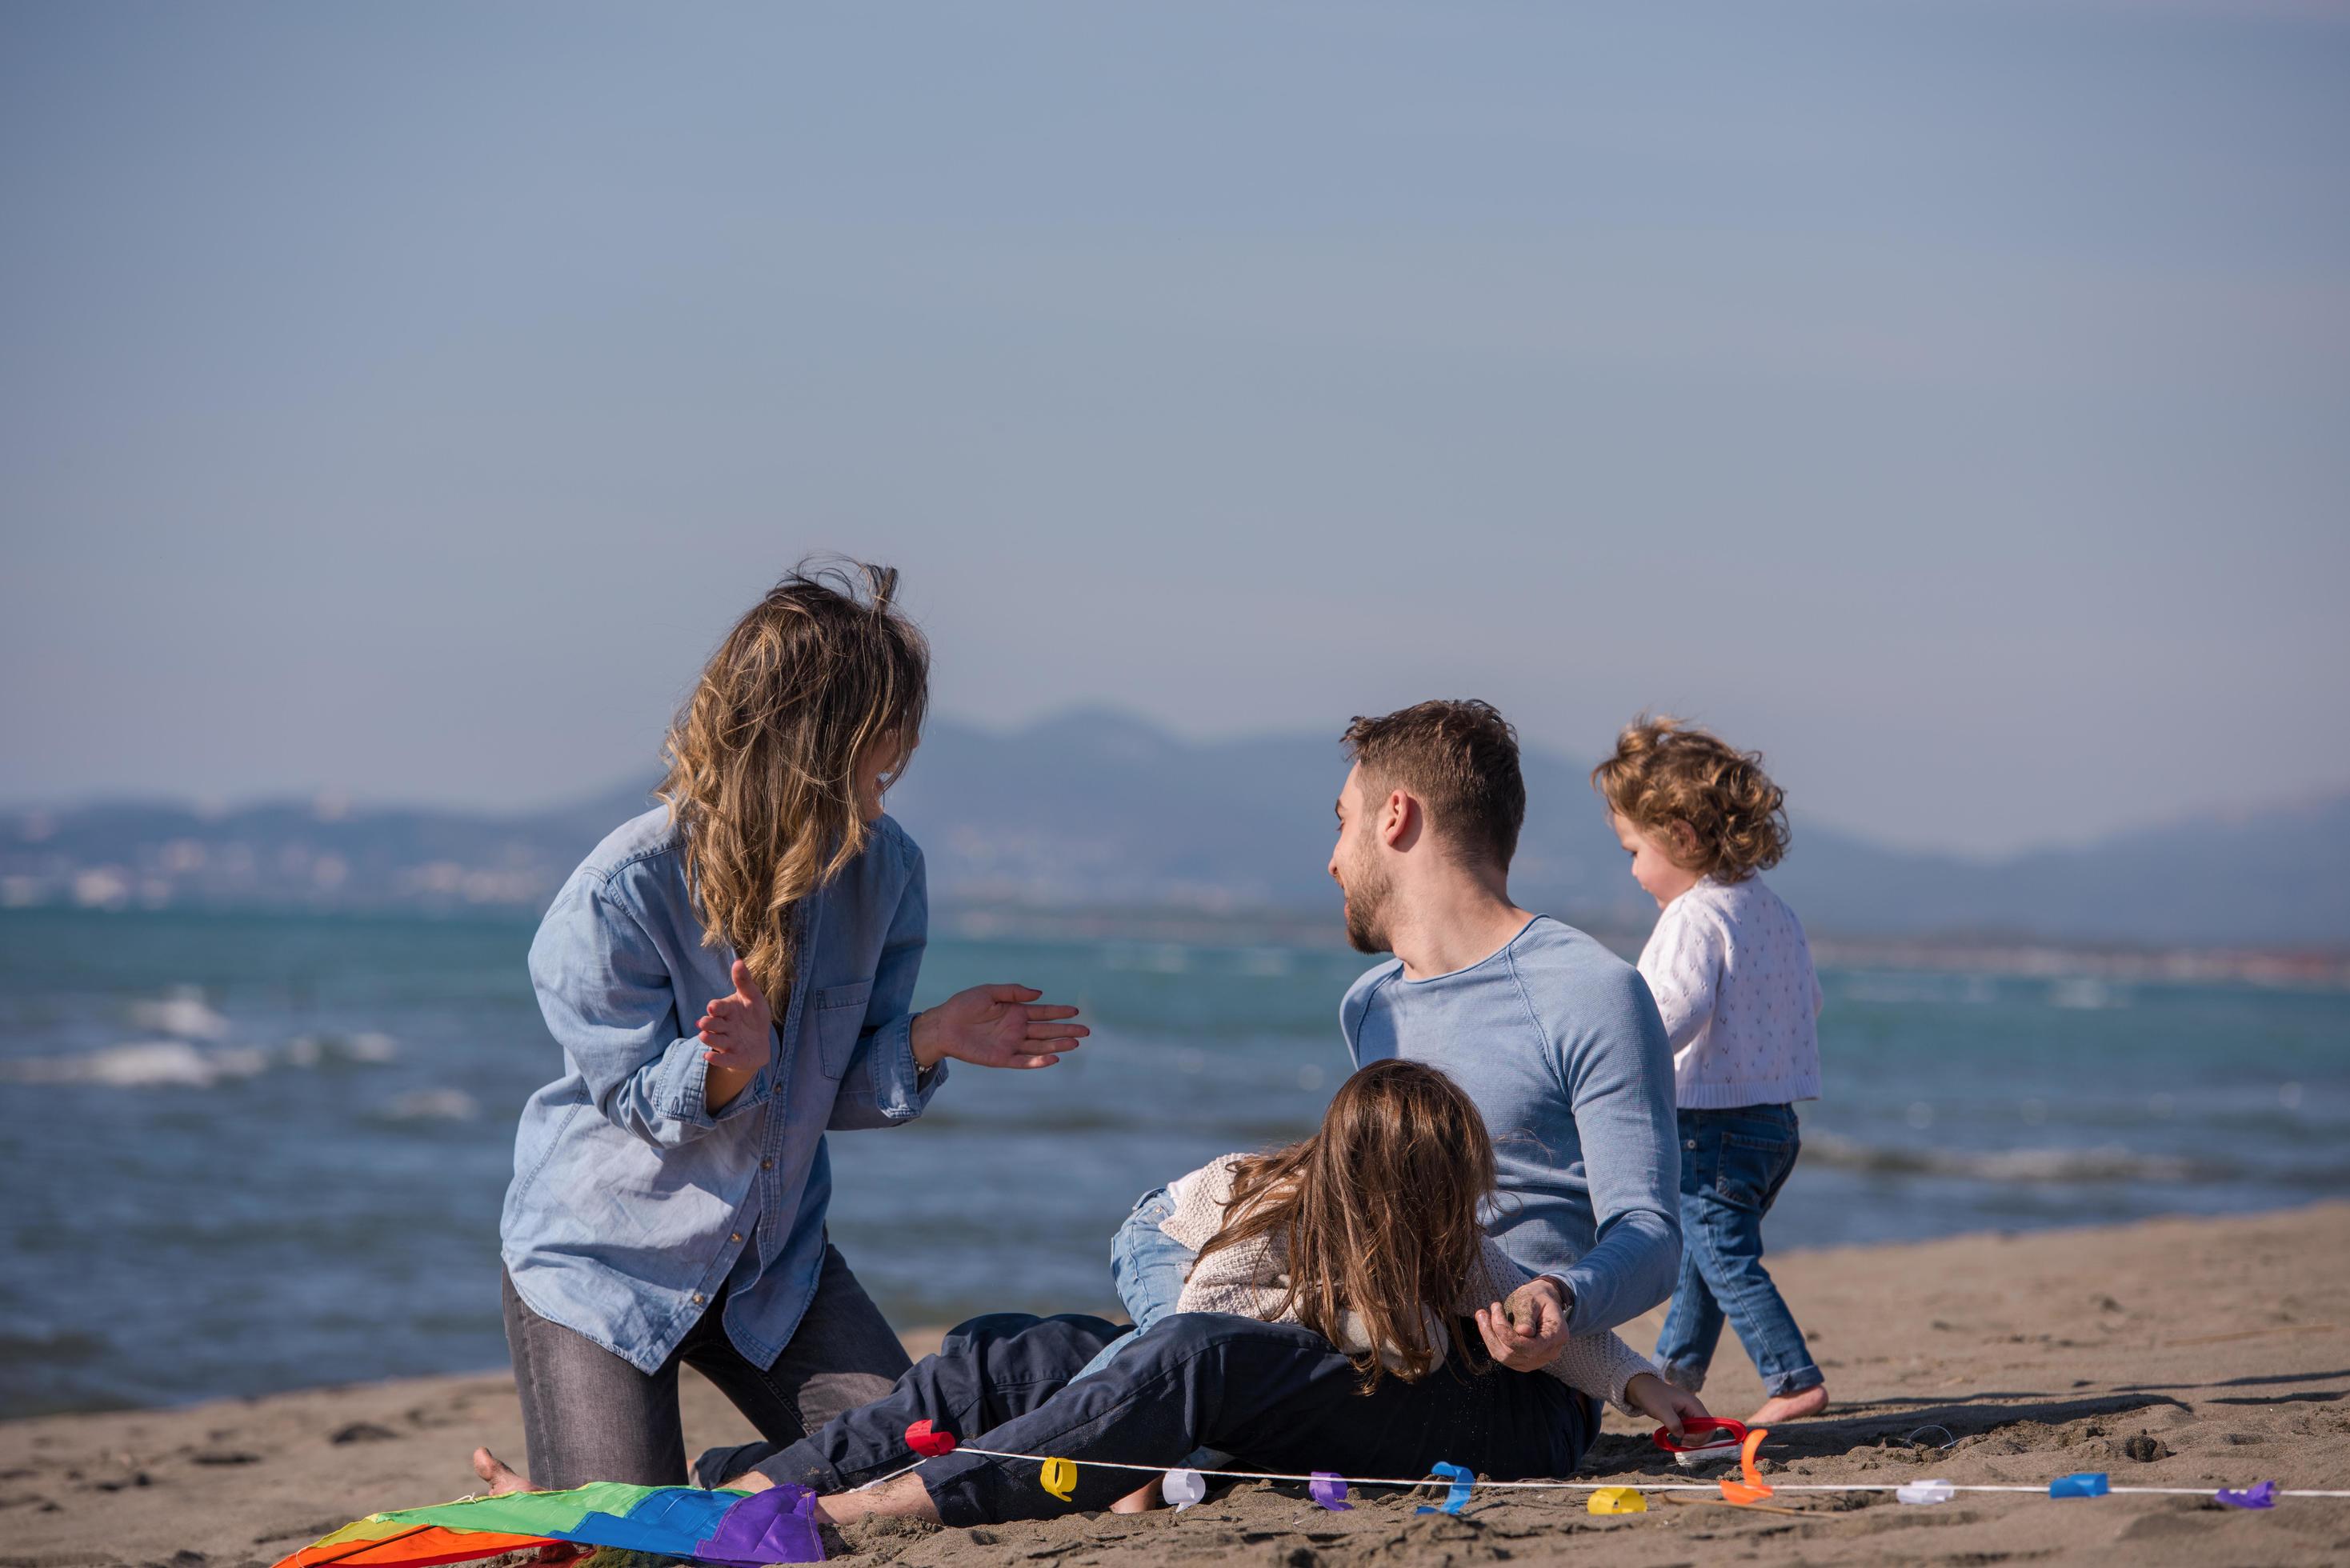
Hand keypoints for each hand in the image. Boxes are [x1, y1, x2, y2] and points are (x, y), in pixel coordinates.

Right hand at [697, 960, 772, 1108]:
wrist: (760, 1041)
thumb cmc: (753, 1015)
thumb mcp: (752, 997)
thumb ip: (744, 981)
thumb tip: (738, 961)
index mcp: (726, 1010)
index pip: (718, 1008)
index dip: (716, 1007)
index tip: (713, 1006)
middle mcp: (723, 1027)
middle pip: (713, 1025)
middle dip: (708, 1023)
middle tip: (704, 1022)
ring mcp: (727, 1043)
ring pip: (716, 1041)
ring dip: (709, 1039)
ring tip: (703, 1036)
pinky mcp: (733, 1058)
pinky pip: (724, 1059)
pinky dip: (717, 1059)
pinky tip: (708, 1057)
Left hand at [911, 984, 1087, 1070]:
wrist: (943, 1025)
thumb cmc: (963, 1006)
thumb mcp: (989, 992)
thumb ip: (1013, 992)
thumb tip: (1039, 994)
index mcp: (1016, 1012)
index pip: (1044, 1013)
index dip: (1060, 1012)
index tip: (1075, 1011)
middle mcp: (1017, 1029)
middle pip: (1047, 1031)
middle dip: (1066, 1030)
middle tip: (1086, 1031)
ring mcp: (1011, 1045)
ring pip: (1040, 1047)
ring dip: (1057, 1045)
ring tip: (1075, 1043)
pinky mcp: (1001, 1058)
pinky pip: (1023, 1061)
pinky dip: (1038, 1061)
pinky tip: (1053, 1057)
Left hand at [1473, 1276, 1572, 1370]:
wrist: (1541, 1302)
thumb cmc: (1537, 1297)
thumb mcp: (1533, 1298)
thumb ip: (1528, 1315)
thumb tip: (1522, 1332)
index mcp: (1556, 1335)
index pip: (1531, 1346)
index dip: (1509, 1336)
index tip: (1495, 1314)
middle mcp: (1549, 1353)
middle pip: (1515, 1353)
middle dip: (1494, 1333)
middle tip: (1483, 1311)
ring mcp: (1536, 1360)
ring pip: (1505, 1357)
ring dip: (1489, 1336)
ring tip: (1481, 1315)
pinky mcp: (1523, 1361)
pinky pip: (1503, 1356)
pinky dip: (1491, 1340)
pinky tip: (1486, 1324)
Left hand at [1625, 1371, 1708, 1442]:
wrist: (1643, 1388)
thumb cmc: (1652, 1396)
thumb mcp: (1661, 1410)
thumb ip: (1673, 1423)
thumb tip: (1682, 1436)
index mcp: (1693, 1404)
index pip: (1708, 1424)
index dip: (1700, 1435)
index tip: (1684, 1439)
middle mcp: (1695, 1408)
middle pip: (1707, 1429)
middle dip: (1698, 1439)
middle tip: (1683, 1443)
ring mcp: (1690, 1412)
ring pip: (1700, 1430)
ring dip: (1693, 1438)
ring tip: (1680, 1441)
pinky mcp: (1684, 1416)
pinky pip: (1692, 1429)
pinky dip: (1688, 1435)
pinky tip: (1678, 1437)